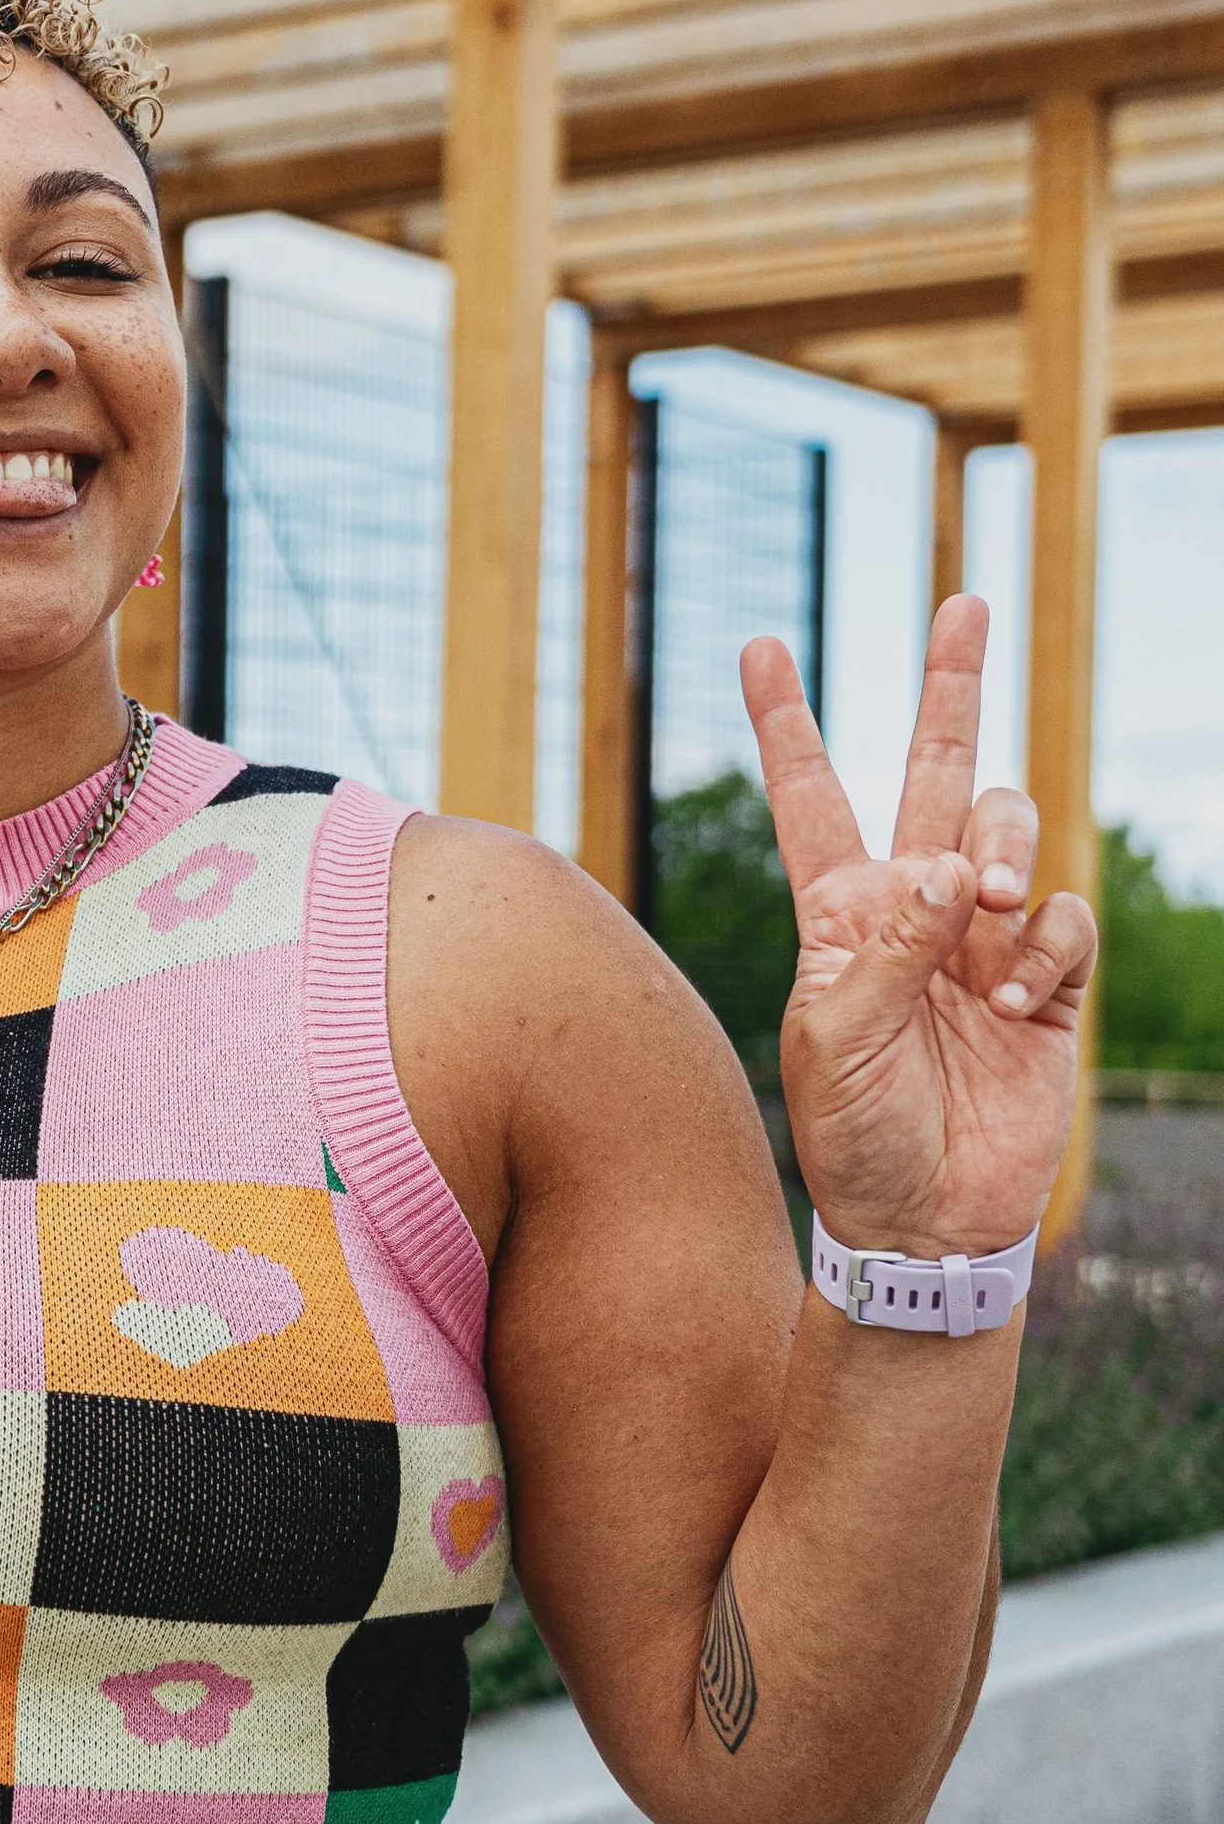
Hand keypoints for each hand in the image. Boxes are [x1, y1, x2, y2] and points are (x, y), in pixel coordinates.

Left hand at [744, 594, 1095, 1257]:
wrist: (924, 1221)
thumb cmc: (854, 1138)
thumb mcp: (838, 1043)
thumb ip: (890, 950)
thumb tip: (952, 868)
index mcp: (840, 916)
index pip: (811, 800)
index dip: (787, 723)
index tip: (761, 645)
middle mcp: (913, 910)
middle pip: (935, 773)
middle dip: (951, 685)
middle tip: (964, 602)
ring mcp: (983, 940)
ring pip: (1009, 831)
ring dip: (1006, 851)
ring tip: (990, 912)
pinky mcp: (1045, 982)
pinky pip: (1062, 920)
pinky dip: (1044, 950)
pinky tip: (1012, 1006)